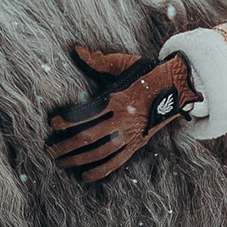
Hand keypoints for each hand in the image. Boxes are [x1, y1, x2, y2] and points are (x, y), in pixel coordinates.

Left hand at [47, 47, 200, 182]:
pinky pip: (116, 162)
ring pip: (99, 152)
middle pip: (88, 137)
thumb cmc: (146, 73)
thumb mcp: (123, 63)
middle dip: (66, 146)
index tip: (52, 124)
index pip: (87, 112)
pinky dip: (99, 171)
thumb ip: (99, 60)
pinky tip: (84, 176)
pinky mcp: (137, 144)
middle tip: (49, 151)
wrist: (177, 88)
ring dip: (77, 160)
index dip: (68, 120)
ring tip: (60, 163)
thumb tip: (77, 50)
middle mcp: (123, 119)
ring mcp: (130, 134)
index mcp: (117, 98)